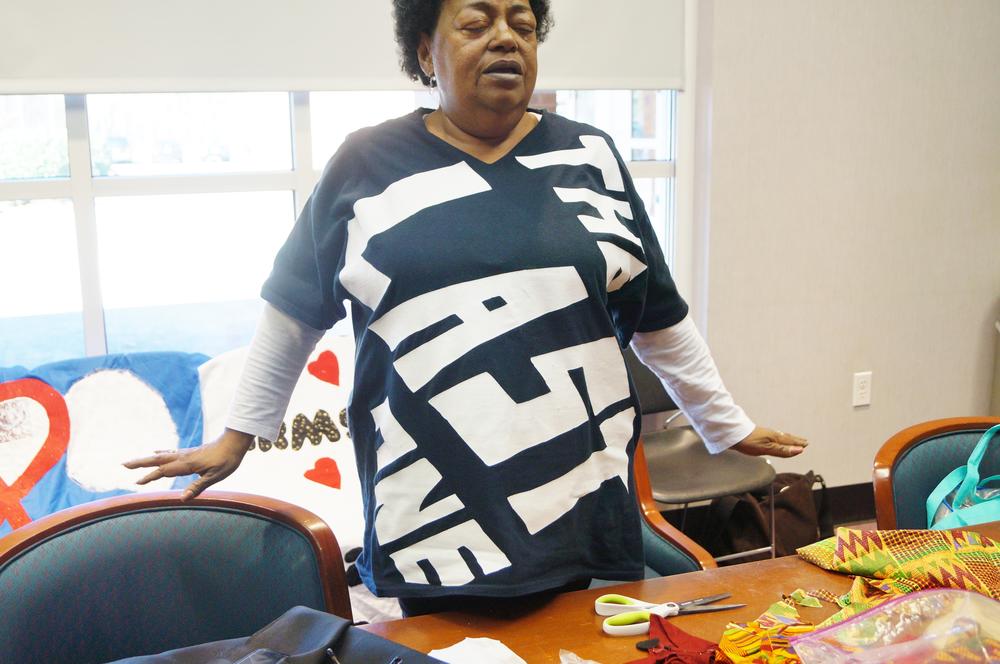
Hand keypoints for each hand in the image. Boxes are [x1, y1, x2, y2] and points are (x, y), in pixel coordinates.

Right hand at [123, 428, 253, 499]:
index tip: (137, 482)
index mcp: (187, 464)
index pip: (164, 471)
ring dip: (147, 458)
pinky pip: (170, 452)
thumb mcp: (215, 477)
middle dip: (140, 463)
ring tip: (133, 461)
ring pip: (162, 455)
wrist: (234, 442)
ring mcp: (186, 453)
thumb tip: (182, 499)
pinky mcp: (190, 451)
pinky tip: (156, 451)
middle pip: (157, 459)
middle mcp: (183, 457)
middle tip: (123, 464)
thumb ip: (198, 487)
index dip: (150, 476)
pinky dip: (160, 452)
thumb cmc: (227, 460)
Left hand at [732, 426, 806, 457]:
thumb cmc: (749, 442)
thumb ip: (783, 450)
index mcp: (775, 437)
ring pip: (780, 436)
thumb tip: (799, 450)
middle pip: (786, 438)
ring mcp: (765, 434)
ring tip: (792, 440)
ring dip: (788, 439)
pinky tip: (774, 439)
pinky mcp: (759, 435)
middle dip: (795, 440)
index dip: (798, 444)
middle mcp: (771, 434)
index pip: (790, 441)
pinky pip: (773, 436)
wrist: (733, 433)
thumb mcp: (767, 448)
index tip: (806, 445)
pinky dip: (779, 438)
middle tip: (804, 441)